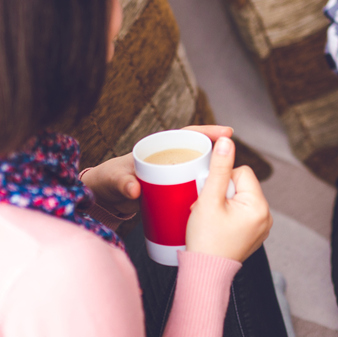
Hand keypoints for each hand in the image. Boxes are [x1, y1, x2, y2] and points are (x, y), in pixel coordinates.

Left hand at [81, 125, 234, 215]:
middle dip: (217, 157)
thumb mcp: (114, 180)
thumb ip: (122, 183)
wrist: (104, 197)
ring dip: (212, 178)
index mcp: (159, 148)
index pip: (188, 134)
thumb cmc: (109, 180)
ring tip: (227, 187)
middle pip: (198, 154)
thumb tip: (134, 189)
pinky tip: (212, 204)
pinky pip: (191, 189)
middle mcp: (169, 160)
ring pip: (197, 173)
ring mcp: (172, 176)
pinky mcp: (172, 191)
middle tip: (233, 166)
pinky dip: (201, 194)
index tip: (227, 133)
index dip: (208, 132)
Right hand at [185, 136, 271, 262]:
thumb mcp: (208, 199)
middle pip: (241, 185)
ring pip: (239, 198)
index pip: (241, 172)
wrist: (204, 273)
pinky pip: (240, 213)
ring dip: (222, 202)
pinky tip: (216, 226)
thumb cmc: (205, 240)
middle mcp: (266, 216)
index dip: (221, 179)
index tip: (209, 196)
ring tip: (211, 219)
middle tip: (208, 209)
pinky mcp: (253, 234)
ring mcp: (261, 227)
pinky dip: (227, 214)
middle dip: (221, 192)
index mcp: (260, 207)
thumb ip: (218, 168)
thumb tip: (226, 141)